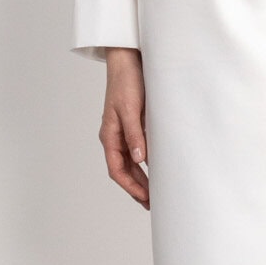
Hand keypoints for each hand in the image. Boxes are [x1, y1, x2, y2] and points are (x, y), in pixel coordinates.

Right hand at [100, 47, 149, 206]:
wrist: (128, 61)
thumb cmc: (126, 82)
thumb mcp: (130, 109)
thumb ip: (135, 134)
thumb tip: (140, 160)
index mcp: (110, 135)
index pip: (117, 169)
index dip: (130, 186)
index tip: (145, 199)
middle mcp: (115, 137)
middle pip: (124, 170)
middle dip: (137, 188)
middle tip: (152, 203)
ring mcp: (123, 131)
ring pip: (130, 163)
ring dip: (141, 178)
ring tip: (154, 193)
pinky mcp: (133, 125)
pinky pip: (137, 150)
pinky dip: (145, 163)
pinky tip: (156, 169)